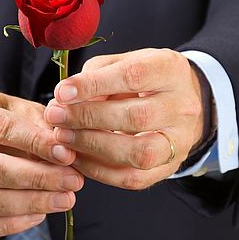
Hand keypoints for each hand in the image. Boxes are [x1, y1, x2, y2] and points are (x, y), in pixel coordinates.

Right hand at [0, 89, 83, 238]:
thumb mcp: (11, 106)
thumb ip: (36, 121)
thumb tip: (64, 148)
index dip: (36, 143)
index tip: (67, 154)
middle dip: (37, 179)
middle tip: (73, 181)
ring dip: (29, 204)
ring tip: (64, 199)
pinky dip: (11, 225)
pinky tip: (38, 214)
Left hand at [44, 48, 203, 189]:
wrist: (183, 102)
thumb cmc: (145, 78)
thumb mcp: (125, 62)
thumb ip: (97, 74)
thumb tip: (67, 98)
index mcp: (170, 70)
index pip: (133, 76)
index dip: (94, 85)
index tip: (62, 92)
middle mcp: (182, 107)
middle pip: (136, 117)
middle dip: (88, 118)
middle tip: (55, 117)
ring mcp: (179, 141)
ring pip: (137, 153)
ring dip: (92, 147)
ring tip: (62, 137)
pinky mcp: (169, 167)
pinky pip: (133, 178)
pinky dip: (98, 171)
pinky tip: (76, 157)